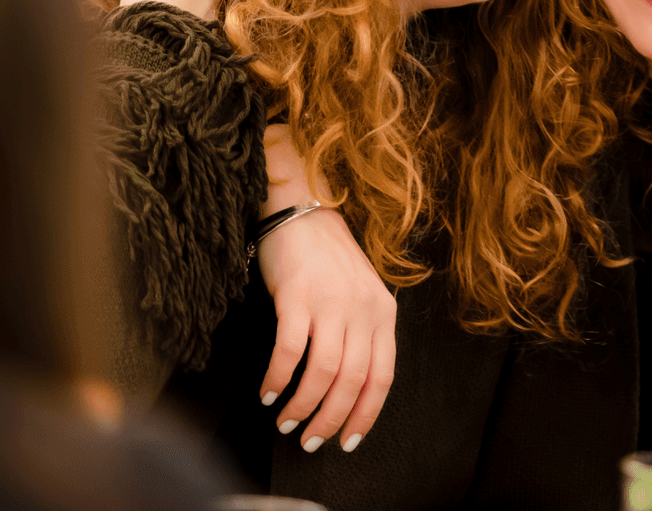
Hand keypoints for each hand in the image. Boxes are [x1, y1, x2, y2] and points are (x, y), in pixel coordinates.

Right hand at [256, 126, 395, 453]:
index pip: (382, 377)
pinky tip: (268, 392)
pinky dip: (278, 379)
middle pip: (352, 382)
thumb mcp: (360, 294)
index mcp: (383, 313)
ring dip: (303, 406)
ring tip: (286, 422)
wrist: (300, 212)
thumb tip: (350, 390)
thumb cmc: (327, 259)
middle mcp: (362, 310)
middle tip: (311, 440)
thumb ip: (362, 334)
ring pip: (323, 373)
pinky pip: (290, 352)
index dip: (365, 414)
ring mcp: (331, 303)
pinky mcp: (297, 296)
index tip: (348, 440)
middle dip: (331, 420)